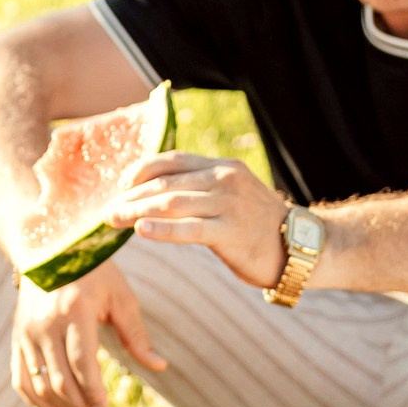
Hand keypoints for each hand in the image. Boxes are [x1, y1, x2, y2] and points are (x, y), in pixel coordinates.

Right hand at [8, 259, 166, 406]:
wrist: (49, 247)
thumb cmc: (94, 272)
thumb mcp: (120, 296)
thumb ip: (137, 334)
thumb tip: (160, 366)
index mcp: (74, 312)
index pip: (82, 363)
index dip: (94, 392)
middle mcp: (45, 325)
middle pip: (61, 381)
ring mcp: (26, 333)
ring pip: (40, 385)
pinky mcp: (17, 338)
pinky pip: (20, 379)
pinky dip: (35, 402)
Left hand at [115, 152, 289, 290]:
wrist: (300, 245)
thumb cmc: (257, 224)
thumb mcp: (230, 195)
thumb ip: (199, 189)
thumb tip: (154, 195)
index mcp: (221, 167)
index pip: (172, 160)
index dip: (141, 170)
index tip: (121, 186)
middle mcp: (223, 180)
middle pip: (166, 183)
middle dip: (131, 197)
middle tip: (107, 210)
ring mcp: (228, 205)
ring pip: (172, 203)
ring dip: (137, 212)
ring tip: (114, 221)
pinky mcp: (231, 232)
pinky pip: (190, 229)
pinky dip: (162, 230)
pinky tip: (141, 232)